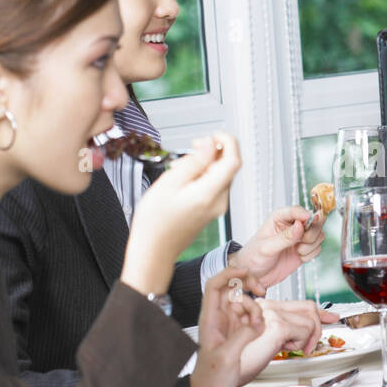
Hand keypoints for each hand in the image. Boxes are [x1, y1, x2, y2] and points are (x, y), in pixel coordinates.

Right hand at [122, 133, 241, 296]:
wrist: (154, 251)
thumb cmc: (155, 222)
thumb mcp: (169, 183)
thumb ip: (194, 162)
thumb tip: (210, 144)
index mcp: (210, 193)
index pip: (233, 160)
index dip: (227, 142)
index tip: (213, 135)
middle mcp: (219, 202)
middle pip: (227, 166)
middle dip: (211, 152)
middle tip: (190, 149)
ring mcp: (217, 208)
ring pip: (219, 175)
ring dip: (203, 165)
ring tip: (179, 169)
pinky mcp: (211, 211)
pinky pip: (213, 186)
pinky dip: (201, 177)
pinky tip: (182, 180)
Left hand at [189, 267, 264, 386]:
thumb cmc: (209, 380)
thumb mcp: (226, 358)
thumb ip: (242, 337)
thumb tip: (257, 323)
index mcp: (210, 320)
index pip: (214, 286)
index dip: (229, 273)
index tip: (245, 271)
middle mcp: (218, 319)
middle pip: (231, 288)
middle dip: (248, 285)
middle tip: (261, 290)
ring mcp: (228, 325)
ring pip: (243, 302)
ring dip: (256, 305)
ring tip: (261, 320)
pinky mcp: (238, 333)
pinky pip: (250, 317)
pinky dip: (259, 317)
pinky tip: (262, 327)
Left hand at [231, 206, 325, 290]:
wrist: (255, 277)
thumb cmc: (253, 258)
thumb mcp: (267, 248)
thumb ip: (285, 237)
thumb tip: (300, 225)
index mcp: (279, 218)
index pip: (297, 210)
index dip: (305, 215)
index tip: (308, 221)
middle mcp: (291, 225)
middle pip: (314, 221)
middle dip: (311, 232)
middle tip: (302, 241)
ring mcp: (299, 238)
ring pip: (318, 235)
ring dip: (311, 245)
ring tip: (298, 251)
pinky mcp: (304, 250)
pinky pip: (317, 248)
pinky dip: (311, 254)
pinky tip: (299, 257)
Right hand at [236, 299, 324, 382]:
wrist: (225, 373)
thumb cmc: (242, 361)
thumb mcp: (271, 341)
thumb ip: (289, 329)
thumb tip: (313, 324)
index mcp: (263, 308)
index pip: (300, 304)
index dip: (319, 312)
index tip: (330, 317)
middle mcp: (266, 306)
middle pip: (308, 306)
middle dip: (317, 326)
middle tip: (311, 344)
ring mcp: (270, 314)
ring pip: (310, 320)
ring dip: (305, 338)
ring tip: (288, 348)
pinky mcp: (276, 326)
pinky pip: (305, 330)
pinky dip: (301, 343)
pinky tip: (285, 348)